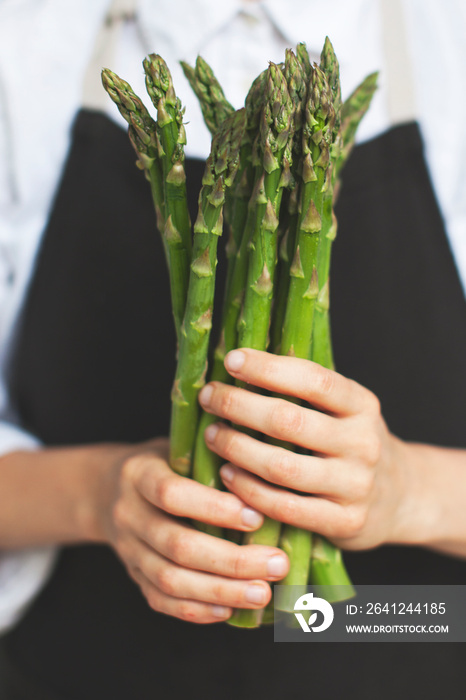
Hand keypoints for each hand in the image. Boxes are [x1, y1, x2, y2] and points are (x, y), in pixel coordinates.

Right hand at [97, 438, 288, 622]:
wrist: (106, 490)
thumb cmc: (162, 463)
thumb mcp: (178, 445)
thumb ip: (212, 456)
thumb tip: (269, 467)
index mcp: (139, 473)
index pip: (171, 494)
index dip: (213, 508)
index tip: (257, 517)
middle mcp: (128, 513)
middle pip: (177, 545)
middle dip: (231, 560)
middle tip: (276, 565)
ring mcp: (128, 549)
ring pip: (170, 580)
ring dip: (221, 590)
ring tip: (263, 592)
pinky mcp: (133, 575)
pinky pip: (162, 600)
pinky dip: (197, 609)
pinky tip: (231, 609)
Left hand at [198, 348, 410, 550]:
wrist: (402, 497)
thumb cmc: (352, 442)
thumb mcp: (345, 410)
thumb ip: (305, 392)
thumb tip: (239, 363)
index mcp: (362, 405)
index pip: (313, 379)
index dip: (268, 368)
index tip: (232, 361)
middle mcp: (363, 442)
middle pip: (289, 421)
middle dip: (239, 407)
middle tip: (210, 398)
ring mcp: (356, 485)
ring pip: (282, 467)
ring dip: (237, 449)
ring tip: (212, 436)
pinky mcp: (345, 522)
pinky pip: (285, 507)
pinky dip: (249, 490)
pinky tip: (228, 475)